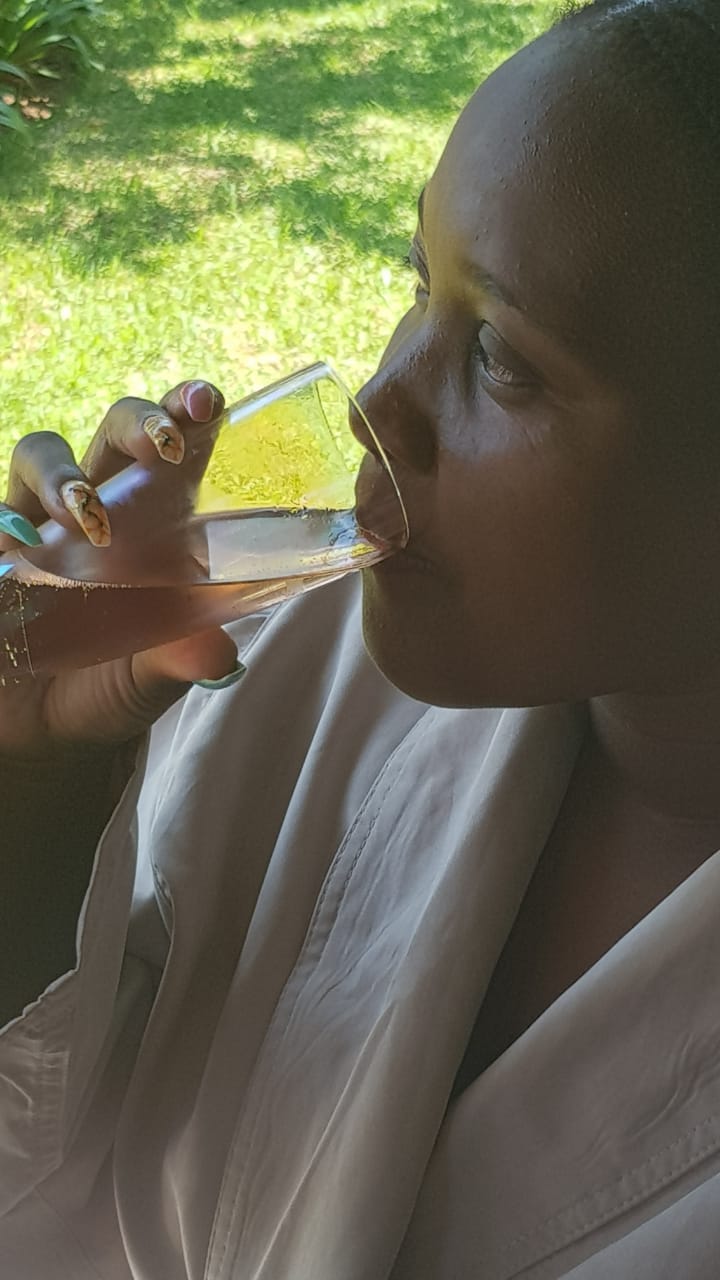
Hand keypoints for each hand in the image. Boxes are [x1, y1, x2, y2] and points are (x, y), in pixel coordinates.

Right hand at [0, 381, 239, 760]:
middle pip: (113, 432)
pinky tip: (11, 545)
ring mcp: (34, 523)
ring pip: (40, 454)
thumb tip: (217, 651)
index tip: (207, 403)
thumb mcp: (147, 683)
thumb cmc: (104, 691)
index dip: (186, 413)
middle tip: (162, 449)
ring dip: (65, 475)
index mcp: (152, 524)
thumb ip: (178, 662)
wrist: (34, 734)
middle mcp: (94, 508)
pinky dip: (0, 522)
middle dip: (137, 423)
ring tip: (86, 518)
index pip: (173, 450)